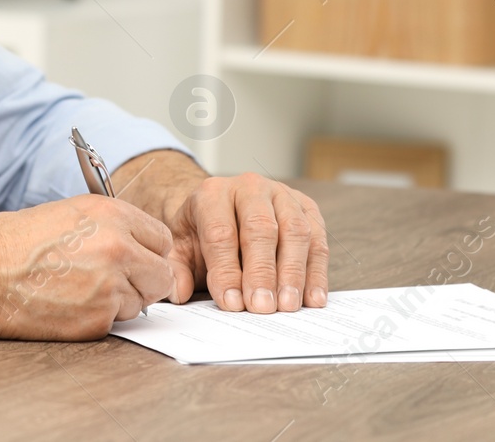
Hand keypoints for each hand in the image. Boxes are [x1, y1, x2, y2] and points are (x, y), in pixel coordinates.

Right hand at [0, 195, 175, 339]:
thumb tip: (136, 247)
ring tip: (79, 289)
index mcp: (112, 215)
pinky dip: (96, 318)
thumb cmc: (13, 242)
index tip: (135, 257)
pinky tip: (68, 305)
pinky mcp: (97, 321)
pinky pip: (114, 323)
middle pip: (162, 275)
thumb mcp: (68, 213)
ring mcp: (110, 287)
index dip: (147, 251)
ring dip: (119, 301)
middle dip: (143, 280)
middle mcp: (119, 249)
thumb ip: (110, 228)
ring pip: (139, 302)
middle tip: (114, 280)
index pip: (162, 239)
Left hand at [164, 172, 327, 312]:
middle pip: (261, 228)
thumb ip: (177, 269)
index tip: (232, 303)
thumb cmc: (202, 231)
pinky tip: (313, 299)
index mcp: (213, 193)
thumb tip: (179, 292)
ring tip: (288, 306)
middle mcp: (250, 187)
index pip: (221, 232)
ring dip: (294, 273)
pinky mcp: (307, 208)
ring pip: (295, 231)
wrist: (223, 208)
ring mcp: (282, 195)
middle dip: (262, 272)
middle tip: (262, 307)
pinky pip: (318, 239)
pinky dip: (317, 272)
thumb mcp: (180, 246)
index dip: (227, 270)